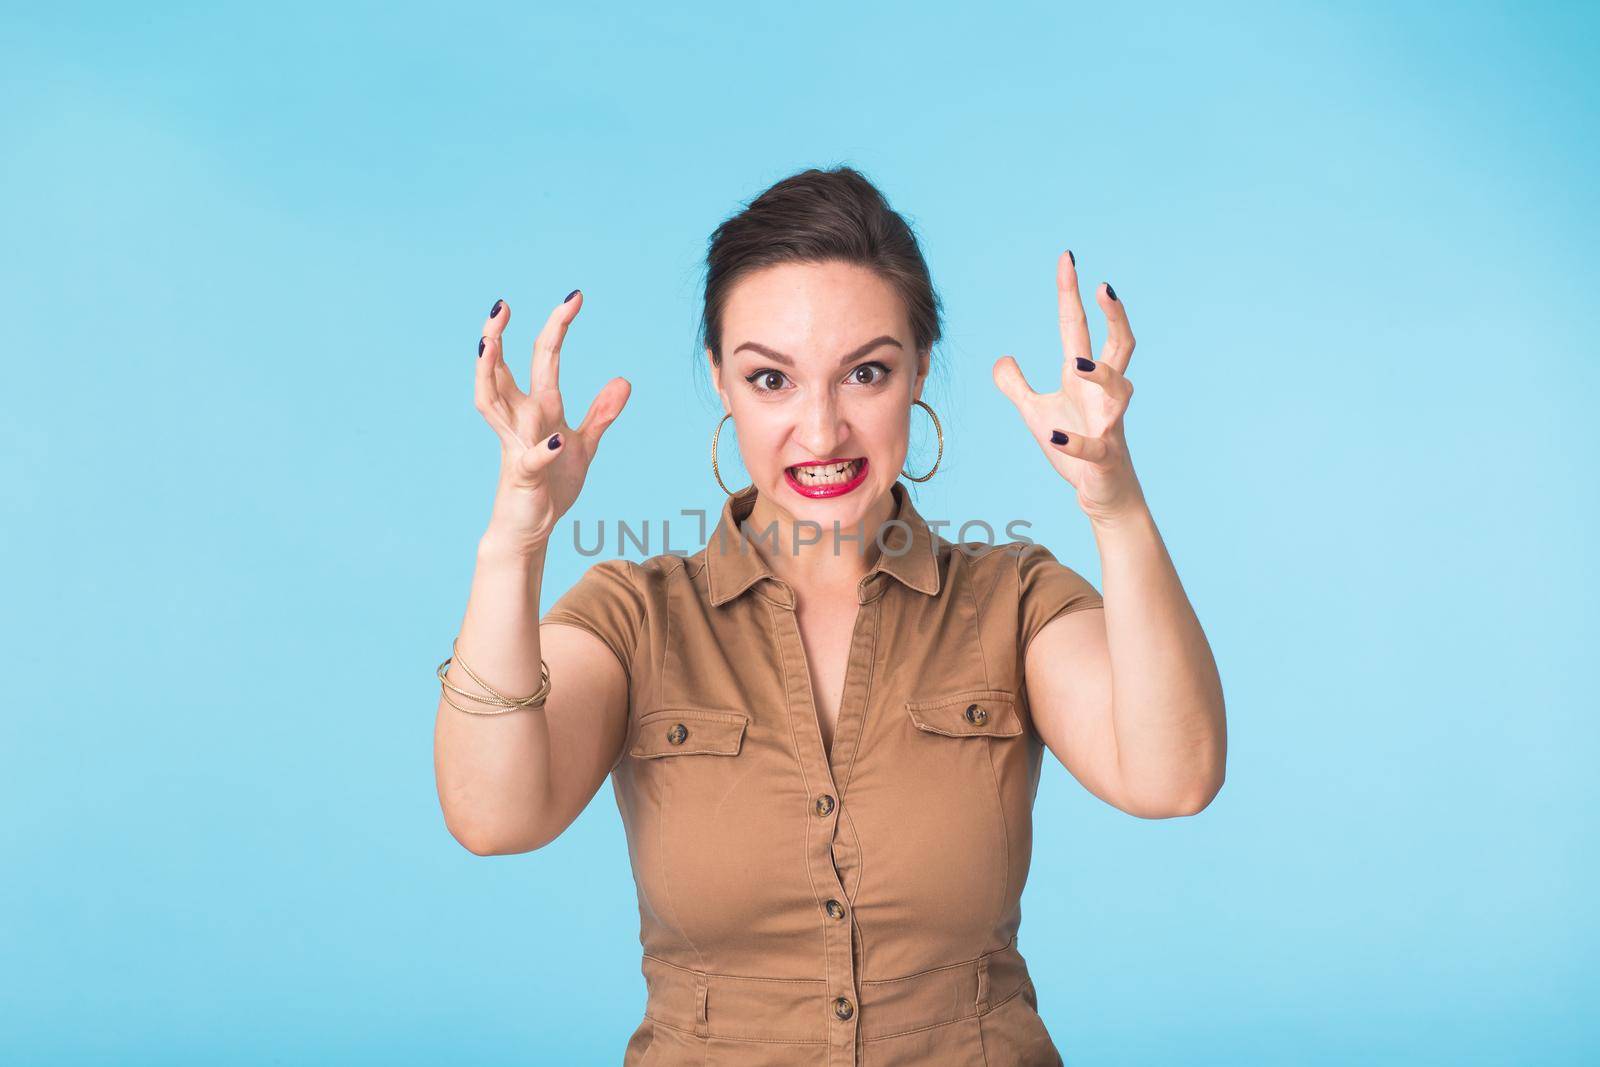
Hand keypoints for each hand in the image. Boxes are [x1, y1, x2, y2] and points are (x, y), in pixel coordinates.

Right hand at [474, 292, 630, 546]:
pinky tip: (557, 438)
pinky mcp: (524, 477)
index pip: (544, 359)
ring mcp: (517, 446)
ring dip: (490, 373)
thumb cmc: (551, 483)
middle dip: (496, 337)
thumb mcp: (584, 445)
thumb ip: (601, 413)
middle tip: (500, 304)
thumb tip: (623, 380)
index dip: (557, 327)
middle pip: (501, 371)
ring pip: (493, 403)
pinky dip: (543, 449)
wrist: (530, 528)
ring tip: (490, 342)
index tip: (574, 297)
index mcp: (538, 408)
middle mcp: (521, 420)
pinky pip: (530, 459)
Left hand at [992, 250, 1143, 522]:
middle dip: (1114, 316)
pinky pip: (1094, 447)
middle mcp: (1103, 395)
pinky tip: (1055, 435)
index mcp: (1083, 379)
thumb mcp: (1036, 413)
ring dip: (1099, 375)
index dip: (1072, 294)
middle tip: (1104, 287)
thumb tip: (1001, 359)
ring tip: (1076, 363)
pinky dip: (1074, 441)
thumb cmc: (1075, 448)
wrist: (1104, 493)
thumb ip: (1017, 386)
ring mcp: (1109, 425)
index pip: (1079, 327)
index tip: (1067, 259)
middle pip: (1120, 345)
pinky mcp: (1105, 458)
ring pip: (1119, 390)